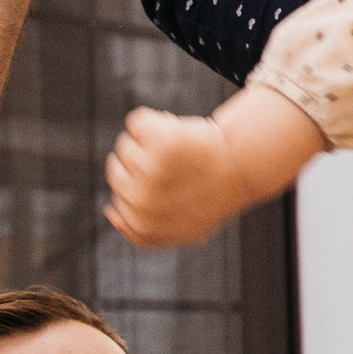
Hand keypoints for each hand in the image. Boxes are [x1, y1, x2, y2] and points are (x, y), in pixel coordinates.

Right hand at [106, 107, 243, 247]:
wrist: (242, 165)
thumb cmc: (211, 193)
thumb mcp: (181, 228)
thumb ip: (143, 232)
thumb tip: (110, 213)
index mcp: (144, 226)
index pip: (116, 200)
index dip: (145, 190)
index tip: (170, 186)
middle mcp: (142, 201)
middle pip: (116, 170)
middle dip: (142, 164)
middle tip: (176, 167)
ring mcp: (148, 171)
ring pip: (126, 146)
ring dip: (148, 143)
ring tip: (179, 152)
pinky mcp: (159, 141)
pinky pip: (137, 123)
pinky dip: (153, 121)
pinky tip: (177, 132)